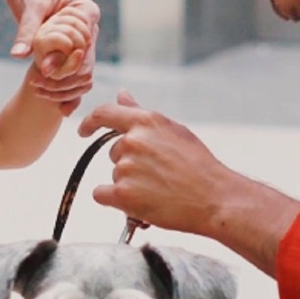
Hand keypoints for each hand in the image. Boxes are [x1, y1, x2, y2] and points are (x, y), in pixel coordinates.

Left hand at [4, 0, 99, 113]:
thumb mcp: (30, 3)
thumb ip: (27, 30)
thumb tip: (19, 55)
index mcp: (86, 15)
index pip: (85, 48)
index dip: (66, 66)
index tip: (42, 72)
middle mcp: (87, 30)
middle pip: (85, 66)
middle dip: (64, 81)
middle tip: (38, 87)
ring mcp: (77, 40)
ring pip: (79, 74)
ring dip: (63, 88)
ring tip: (39, 93)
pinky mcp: (64, 47)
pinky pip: (69, 72)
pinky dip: (64, 88)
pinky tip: (58, 107)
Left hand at [78, 92, 227, 235]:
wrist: (214, 199)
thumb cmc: (199, 166)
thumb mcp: (174, 131)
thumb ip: (142, 114)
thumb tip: (122, 95)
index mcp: (146, 121)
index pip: (105, 113)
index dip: (90, 122)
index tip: (84, 131)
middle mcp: (133, 141)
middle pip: (114, 153)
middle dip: (129, 165)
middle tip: (158, 177)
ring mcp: (126, 168)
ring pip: (114, 175)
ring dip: (129, 185)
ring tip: (159, 191)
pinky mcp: (123, 194)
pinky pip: (102, 195)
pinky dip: (115, 201)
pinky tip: (137, 204)